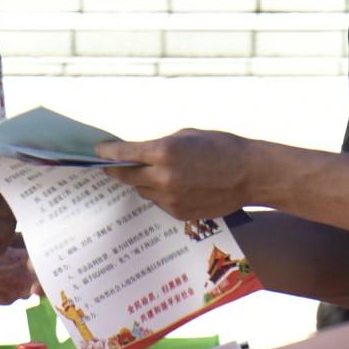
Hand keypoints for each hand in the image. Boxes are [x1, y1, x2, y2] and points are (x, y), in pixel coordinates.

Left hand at [95, 130, 264, 223]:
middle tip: (110, 166)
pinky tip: (174, 186)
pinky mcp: (179, 213)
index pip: (123, 154)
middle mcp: (163, 177)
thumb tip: (140, 154)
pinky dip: (160, 194)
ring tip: (152, 174)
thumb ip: (160, 145)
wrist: (250, 174)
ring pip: (142, 191)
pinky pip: (159, 202)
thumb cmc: (221, 147)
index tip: (97, 152)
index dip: (107, 153)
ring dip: (142, 182)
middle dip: (117, 170)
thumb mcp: (187, 136)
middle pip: (126, 177)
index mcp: (163, 152)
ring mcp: (170, 198)